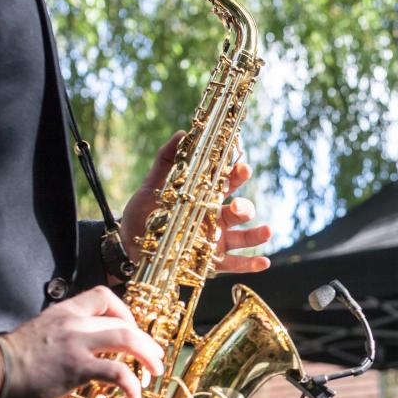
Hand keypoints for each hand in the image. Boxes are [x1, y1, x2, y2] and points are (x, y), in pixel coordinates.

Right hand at [0, 286, 165, 397]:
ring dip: (148, 355)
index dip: (124, 312)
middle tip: (155, 357)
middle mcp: (73, 323)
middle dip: (145, 340)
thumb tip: (73, 386)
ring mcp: (76, 344)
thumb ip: (62, 350)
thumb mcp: (39, 341)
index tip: (130, 329)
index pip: (103, 296)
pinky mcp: (76, 368)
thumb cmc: (8, 362)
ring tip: (155, 372)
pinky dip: (131, 385)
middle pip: (122, 322)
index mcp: (64, 312)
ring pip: (126, 339)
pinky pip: (116, 372)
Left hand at [120, 131, 272, 272]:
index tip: (242, 165)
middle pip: (238, 210)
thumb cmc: (143, 214)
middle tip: (238, 206)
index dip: (237, 174)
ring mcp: (216, 240)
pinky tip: (264, 262)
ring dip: (256, 234)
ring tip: (267, 231)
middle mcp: (215, 217)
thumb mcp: (152, 185)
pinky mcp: (212, 262)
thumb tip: (183, 133)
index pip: (227, 183)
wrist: (129, 245)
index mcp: (205, 196)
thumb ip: (167, 159)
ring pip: (242, 236)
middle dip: (244, 206)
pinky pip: (235, 264)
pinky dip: (251, 264)